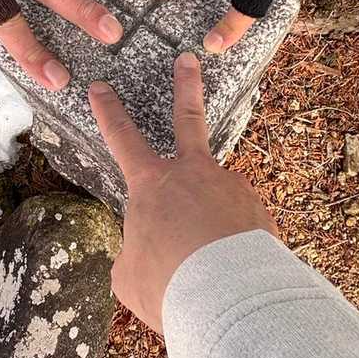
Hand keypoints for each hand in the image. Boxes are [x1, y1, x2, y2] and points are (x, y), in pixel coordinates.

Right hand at [89, 52, 276, 334]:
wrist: (230, 297)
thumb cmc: (169, 285)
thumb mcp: (129, 274)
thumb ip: (135, 252)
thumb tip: (152, 250)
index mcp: (151, 185)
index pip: (122, 138)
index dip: (109, 112)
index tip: (100, 87)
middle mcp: (193, 174)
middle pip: (187, 118)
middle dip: (185, 87)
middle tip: (188, 61)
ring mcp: (230, 186)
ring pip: (213, 205)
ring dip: (208, 233)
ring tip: (206, 272)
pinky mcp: (257, 209)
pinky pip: (236, 230)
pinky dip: (229, 250)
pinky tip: (229, 276)